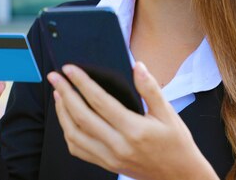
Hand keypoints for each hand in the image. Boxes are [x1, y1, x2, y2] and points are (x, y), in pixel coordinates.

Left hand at [47, 62, 218, 179]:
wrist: (181, 176)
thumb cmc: (176, 143)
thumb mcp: (168, 113)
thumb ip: (151, 88)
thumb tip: (138, 66)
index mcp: (134, 129)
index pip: (100, 101)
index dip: (82, 83)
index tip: (70, 69)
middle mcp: (118, 145)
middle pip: (81, 116)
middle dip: (65, 93)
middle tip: (55, 77)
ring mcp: (110, 157)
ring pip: (75, 134)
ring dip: (62, 112)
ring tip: (58, 94)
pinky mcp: (106, 165)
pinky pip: (78, 149)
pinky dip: (68, 132)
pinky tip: (67, 118)